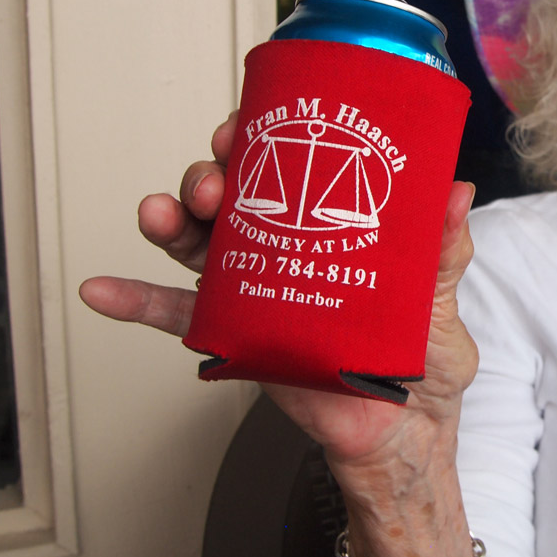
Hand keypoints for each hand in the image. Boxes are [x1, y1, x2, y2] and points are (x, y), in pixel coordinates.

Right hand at [79, 110, 480, 464]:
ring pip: (198, 242)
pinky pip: (176, 316)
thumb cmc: (424, 355)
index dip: (259, 137)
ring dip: (171, 220)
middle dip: (213, 176)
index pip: (288, 163)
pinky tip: (101, 289)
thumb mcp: (439, 295)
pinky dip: (135, 301)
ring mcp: (255, 287)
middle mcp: (286, 244)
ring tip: (162, 213)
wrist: (405, 431)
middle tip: (216, 180)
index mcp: (331, 221)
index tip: (246, 125)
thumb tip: (455, 191)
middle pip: (233, 195)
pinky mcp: (235, 336)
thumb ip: (443, 248)